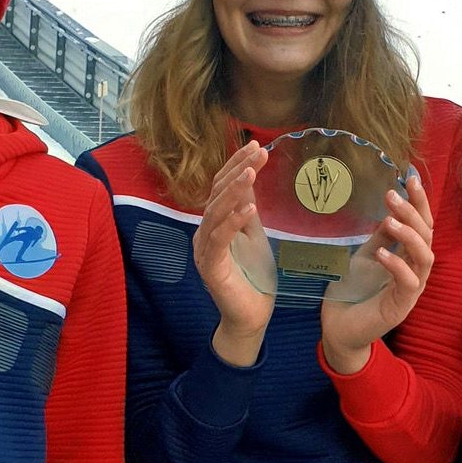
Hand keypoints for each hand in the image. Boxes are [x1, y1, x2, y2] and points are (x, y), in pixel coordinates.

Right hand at [193, 142, 274, 366]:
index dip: (237, 165)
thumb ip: (247, 210)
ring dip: (234, 191)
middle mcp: (204, 232)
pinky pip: (219, 239)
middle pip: (217, 194)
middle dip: (238, 171)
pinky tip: (249, 208)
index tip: (257, 145)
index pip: (222, 187)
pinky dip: (233, 222)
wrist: (250, 316)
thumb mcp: (253, 235)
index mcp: (213, 223)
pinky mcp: (210, 267)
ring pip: (215, 213)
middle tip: (257, 152)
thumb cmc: (252, 277)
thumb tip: (249, 179)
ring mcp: (204, 249)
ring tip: (251, 173)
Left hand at [319, 172, 433, 373]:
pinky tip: (381, 253)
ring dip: (408, 236)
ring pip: (424, 257)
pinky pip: (408, 282)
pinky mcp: (401, 306)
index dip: (419, 201)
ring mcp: (411, 289)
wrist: (339, 328)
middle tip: (392, 195)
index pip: (421, 223)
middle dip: (413, 212)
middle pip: (427, 236)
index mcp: (408, 256)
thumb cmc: (353, 292)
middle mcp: (415, 270)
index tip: (409, 177)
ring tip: (389, 220)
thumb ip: (379, 237)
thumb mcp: (365, 256)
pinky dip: (397, 265)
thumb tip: (390, 211)